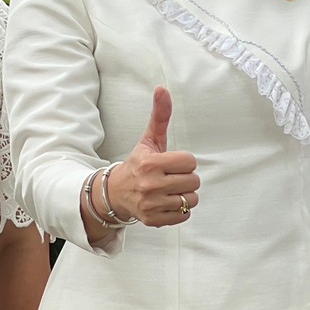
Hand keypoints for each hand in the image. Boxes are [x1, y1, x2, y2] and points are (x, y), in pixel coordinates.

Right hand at [98, 87, 200, 226]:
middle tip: (170, 177)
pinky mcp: (154, 220)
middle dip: (185, 179)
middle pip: (193, 181)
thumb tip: (162, 89)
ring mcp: (152, 204)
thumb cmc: (138, 165)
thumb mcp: (149, 140)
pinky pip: (184, 215)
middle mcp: (150, 184)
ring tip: (170, 190)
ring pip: (191, 199)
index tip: (171, 164)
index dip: (184, 162)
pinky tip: (167, 202)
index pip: (190, 162)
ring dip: (184, 195)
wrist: (115, 193)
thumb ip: (160, 116)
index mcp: (151, 163)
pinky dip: (179, 210)